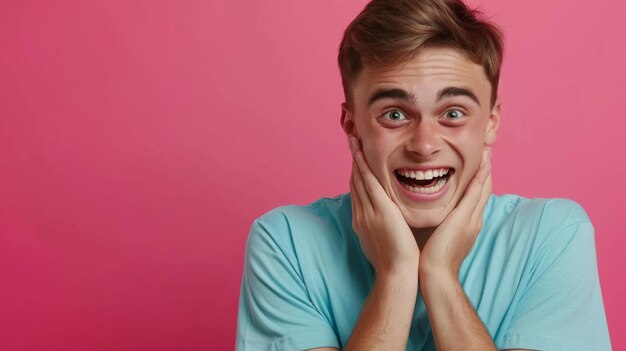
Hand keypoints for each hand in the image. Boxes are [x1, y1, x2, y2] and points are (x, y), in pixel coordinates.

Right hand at [348, 136, 418, 274]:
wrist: (397, 273)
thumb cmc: (395, 262)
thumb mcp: (383, 241)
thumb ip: (382, 227)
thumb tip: (386, 220)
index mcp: (362, 220)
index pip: (358, 191)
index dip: (356, 172)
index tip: (357, 157)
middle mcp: (361, 213)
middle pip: (354, 181)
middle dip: (353, 160)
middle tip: (351, 140)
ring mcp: (368, 210)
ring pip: (359, 178)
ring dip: (355, 157)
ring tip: (353, 139)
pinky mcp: (379, 209)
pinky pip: (368, 183)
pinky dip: (362, 166)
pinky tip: (360, 153)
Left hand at [419, 147, 491, 278]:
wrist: (435, 273)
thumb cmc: (433, 258)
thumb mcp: (441, 235)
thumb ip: (442, 222)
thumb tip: (437, 213)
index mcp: (468, 222)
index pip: (476, 194)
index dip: (479, 177)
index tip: (479, 160)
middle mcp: (474, 218)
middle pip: (484, 187)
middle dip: (486, 168)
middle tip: (487, 147)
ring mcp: (471, 218)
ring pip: (483, 186)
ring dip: (486, 167)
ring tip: (488, 148)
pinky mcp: (464, 218)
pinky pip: (475, 192)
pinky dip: (481, 177)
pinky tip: (483, 163)